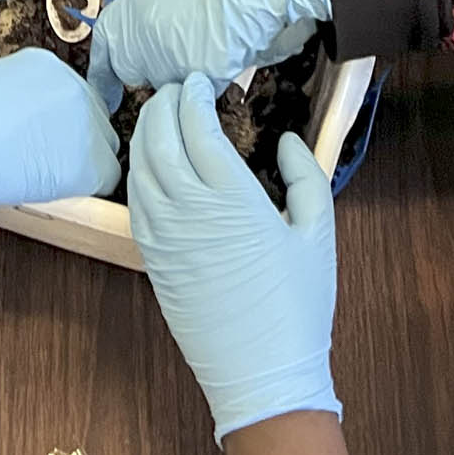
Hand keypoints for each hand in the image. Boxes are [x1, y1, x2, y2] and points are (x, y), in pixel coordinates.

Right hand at [0, 49, 120, 223]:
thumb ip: (16, 98)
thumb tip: (20, 119)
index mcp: (44, 64)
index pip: (70, 95)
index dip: (57, 121)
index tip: (44, 135)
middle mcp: (71, 86)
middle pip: (93, 118)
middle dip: (73, 140)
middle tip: (44, 157)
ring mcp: (84, 122)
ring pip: (103, 147)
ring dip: (79, 162)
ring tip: (41, 173)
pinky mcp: (88, 159)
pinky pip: (106, 178)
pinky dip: (85, 188)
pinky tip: (54, 188)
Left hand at [88, 0, 330, 100]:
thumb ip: (149, 14)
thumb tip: (156, 27)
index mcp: (126, 15)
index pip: (105, 55)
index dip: (106, 76)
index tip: (109, 93)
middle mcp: (140, 46)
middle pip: (140, 75)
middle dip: (157, 67)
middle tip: (186, 40)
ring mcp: (170, 68)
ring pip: (175, 85)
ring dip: (190, 72)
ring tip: (214, 35)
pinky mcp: (202, 83)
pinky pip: (206, 91)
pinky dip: (219, 76)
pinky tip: (231, 46)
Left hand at [130, 77, 341, 438]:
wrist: (262, 373)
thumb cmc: (298, 306)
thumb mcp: (318, 234)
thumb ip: (304, 177)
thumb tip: (284, 141)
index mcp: (232, 197)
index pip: (197, 127)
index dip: (193, 96)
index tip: (198, 81)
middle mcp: (188, 209)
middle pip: (160, 137)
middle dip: (163, 104)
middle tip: (175, 89)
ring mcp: (163, 235)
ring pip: (140, 166)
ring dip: (145, 132)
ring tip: (159, 115)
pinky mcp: (151, 259)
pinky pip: (135, 201)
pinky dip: (138, 170)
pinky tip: (150, 162)